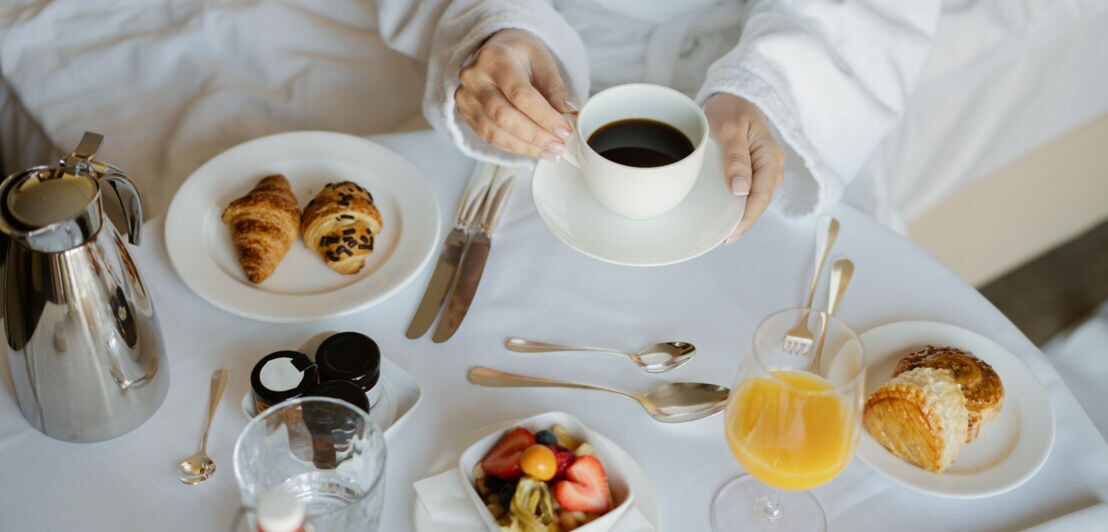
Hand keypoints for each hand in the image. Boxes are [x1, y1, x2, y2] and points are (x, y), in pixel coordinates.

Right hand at [456, 29, 575, 160]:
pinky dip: (514, 147)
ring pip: (494, 132)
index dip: (544, 116)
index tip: (565, 131)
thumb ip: (554, 89)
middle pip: (504, 116)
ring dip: (526, 147)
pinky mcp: (466, 114)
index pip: (520, 94)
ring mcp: (466, 97)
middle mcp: (474, 78)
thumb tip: (567, 114)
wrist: (496, 51)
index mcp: (495, 58)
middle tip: (559, 146)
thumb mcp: (543, 63)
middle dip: (535, 135)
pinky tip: (534, 150)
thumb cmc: (521, 56)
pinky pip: (489, 137)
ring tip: (551, 151)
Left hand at [704, 93, 785, 242]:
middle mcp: (771, 165)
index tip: (731, 233)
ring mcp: (764, 169)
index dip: (747, 217)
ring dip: (740, 215)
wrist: (732, 96)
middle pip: (760, 201)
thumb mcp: (729, 128)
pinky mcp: (754, 170)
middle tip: (721, 238)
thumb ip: (735, 158)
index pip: (762, 195)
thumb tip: (740, 190)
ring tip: (721, 231)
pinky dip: (737, 204)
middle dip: (743, 222)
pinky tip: (724, 214)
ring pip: (755, 199)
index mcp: (769, 155)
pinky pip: (749, 192)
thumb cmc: (730, 107)